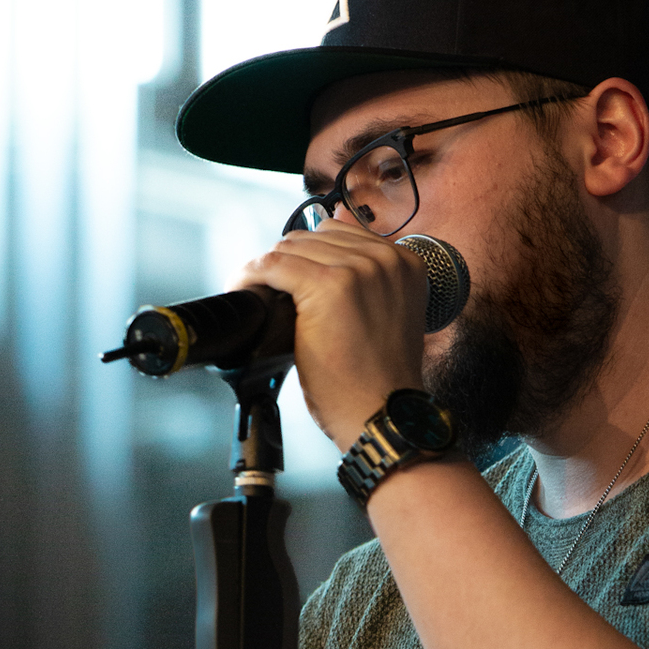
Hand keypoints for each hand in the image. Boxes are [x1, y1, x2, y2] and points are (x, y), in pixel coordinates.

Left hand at [232, 223, 428, 449]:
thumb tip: (322, 254)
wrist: (382, 415)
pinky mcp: (328, 286)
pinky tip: (244, 289)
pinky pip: (274, 265)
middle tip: (269, 290)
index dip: (309, 255)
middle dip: (287, 262)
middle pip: (314, 237)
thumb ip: (366, 283)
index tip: (291, 277)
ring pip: (291, 248)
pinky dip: (251, 276)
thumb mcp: (387, 317)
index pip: (341, 234)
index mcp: (404, 262)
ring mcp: (358, 270)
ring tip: (254, 291)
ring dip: (266, 268)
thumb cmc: (379, 380)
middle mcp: (385, 259)